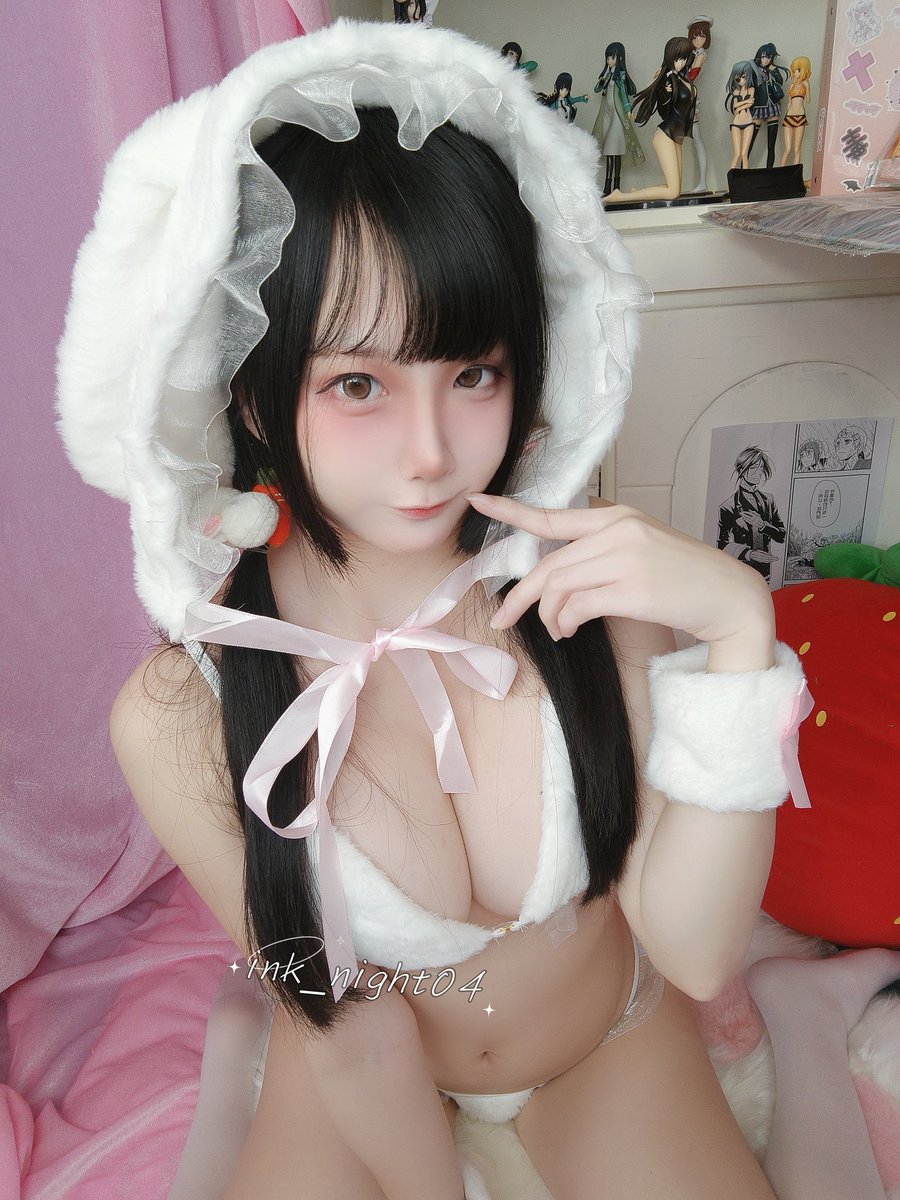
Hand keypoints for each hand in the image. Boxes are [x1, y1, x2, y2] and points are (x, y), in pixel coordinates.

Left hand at [467, 494, 772, 645]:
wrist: (730, 597)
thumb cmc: (684, 579)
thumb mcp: (642, 549)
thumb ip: (601, 552)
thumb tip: (556, 582)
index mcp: (617, 517)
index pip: (553, 515)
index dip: (510, 511)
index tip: (478, 502)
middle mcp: (618, 531)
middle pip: (548, 564)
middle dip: (520, 596)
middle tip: (501, 620)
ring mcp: (625, 557)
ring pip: (558, 586)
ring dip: (548, 616)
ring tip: (558, 632)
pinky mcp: (632, 588)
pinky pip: (577, 606)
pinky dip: (566, 623)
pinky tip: (571, 632)